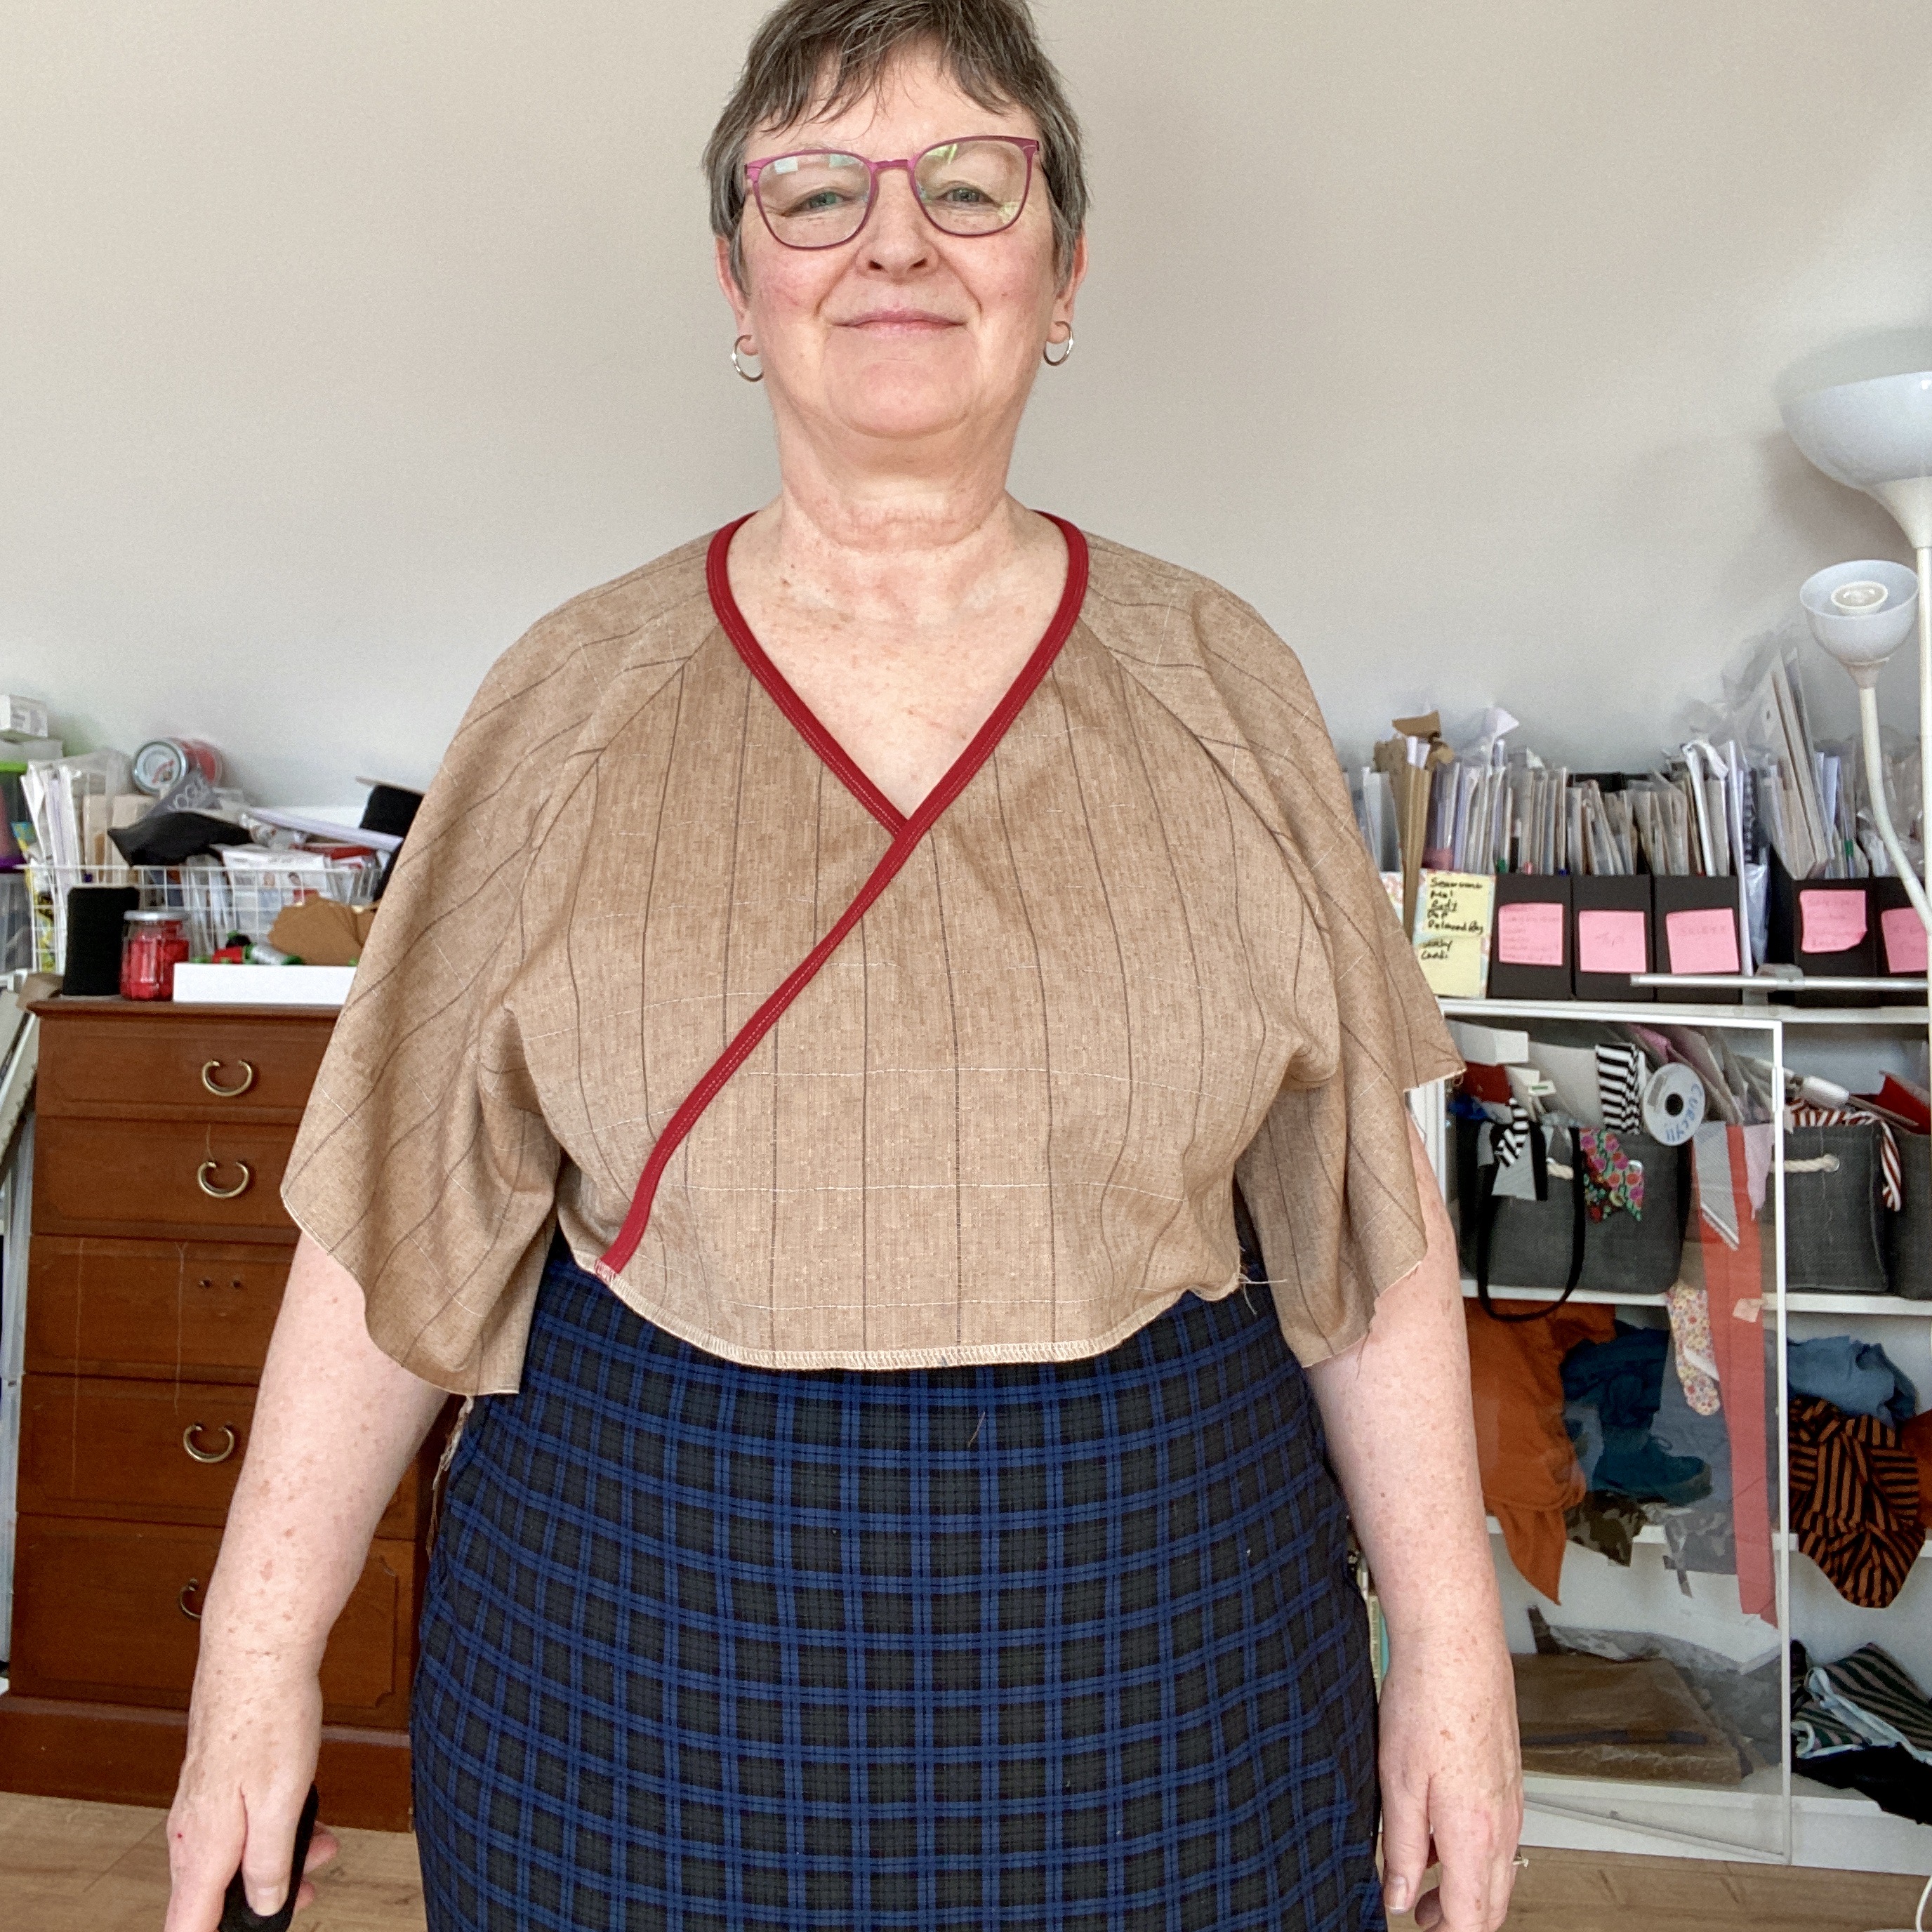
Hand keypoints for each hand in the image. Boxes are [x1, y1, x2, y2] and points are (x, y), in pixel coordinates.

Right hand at [165, 1662, 334, 1930]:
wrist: (256, 1654)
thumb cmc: (267, 1718)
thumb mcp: (281, 1802)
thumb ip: (270, 1862)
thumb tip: (265, 1904)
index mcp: (201, 1847)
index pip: (186, 1928)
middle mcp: (190, 1832)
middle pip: (212, 1896)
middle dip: (261, 1899)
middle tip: (309, 1889)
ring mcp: (200, 1804)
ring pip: (231, 1856)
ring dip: (273, 1859)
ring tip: (321, 1845)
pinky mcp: (216, 1781)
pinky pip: (238, 1823)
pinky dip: (269, 1828)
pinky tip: (302, 1814)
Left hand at [1376, 1628, 1521, 1928]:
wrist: (1455, 1642)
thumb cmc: (1426, 1701)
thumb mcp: (1397, 1784)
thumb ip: (1403, 1849)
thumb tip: (1401, 1897)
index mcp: (1476, 1834)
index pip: (1470, 1919)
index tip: (1417, 1929)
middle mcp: (1503, 1823)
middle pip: (1492, 1903)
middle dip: (1458, 1920)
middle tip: (1419, 1913)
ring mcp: (1510, 1798)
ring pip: (1498, 1868)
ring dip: (1466, 1884)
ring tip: (1423, 1872)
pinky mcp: (1507, 1774)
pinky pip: (1498, 1831)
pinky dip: (1474, 1847)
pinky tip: (1440, 1825)